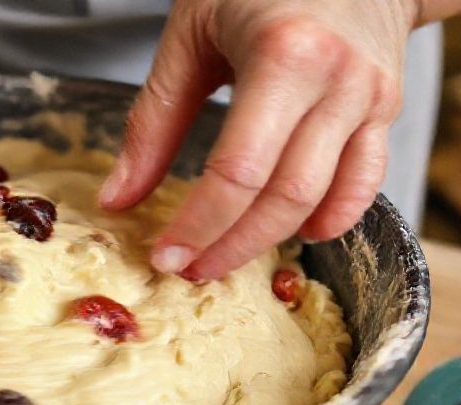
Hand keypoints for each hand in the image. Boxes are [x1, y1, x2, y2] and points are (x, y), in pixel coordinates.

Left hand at [98, 0, 418, 279]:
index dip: (198, 224)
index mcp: (284, 56)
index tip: (164, 255)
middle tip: (187, 269)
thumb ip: (153, 120)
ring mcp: (369, 98)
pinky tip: (294, 235)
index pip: (238, 170)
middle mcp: (336, 82)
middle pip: (283, 197)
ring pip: (323, 200)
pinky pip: (365, 183)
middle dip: (229, 245)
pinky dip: (330, 218)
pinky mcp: (384, 110)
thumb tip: (118, 198)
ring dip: (270, 242)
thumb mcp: (189, 37)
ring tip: (222, 260)